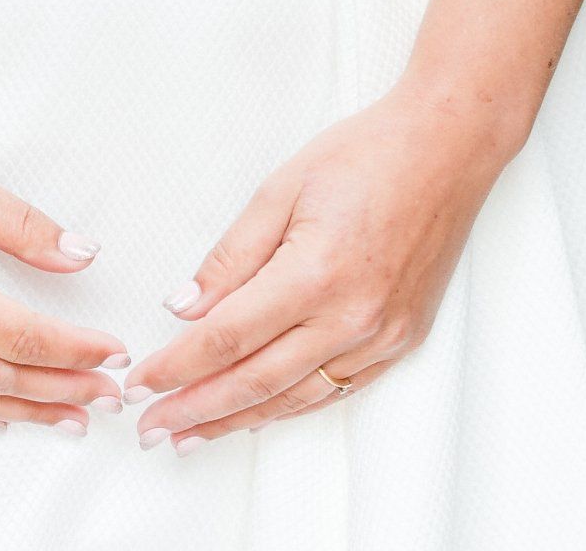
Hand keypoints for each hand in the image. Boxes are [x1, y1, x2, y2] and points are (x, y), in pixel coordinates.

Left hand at [122, 84, 497, 447]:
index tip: (140, 383)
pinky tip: (258, 415)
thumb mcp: (281, 187)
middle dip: (195, 410)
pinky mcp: (400, 341)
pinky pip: (335, 389)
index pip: (227, 336)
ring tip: (191, 436)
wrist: (445, 149)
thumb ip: (231, 255)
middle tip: (150, 429)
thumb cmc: (365, 154)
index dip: (177, 366)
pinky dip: (290, 407)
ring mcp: (380, 336)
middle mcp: (351, 317)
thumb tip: (184, 308)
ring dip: (237, 421)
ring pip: (295, 398)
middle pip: (255, 381)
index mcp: (314, 273)